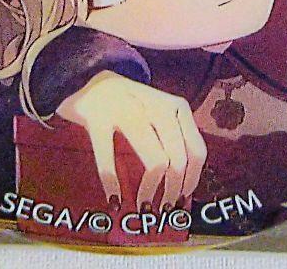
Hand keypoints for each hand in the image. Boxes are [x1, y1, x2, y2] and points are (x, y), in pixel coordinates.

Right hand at [56, 70, 206, 210]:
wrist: (90, 77)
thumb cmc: (131, 104)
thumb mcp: (159, 112)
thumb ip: (174, 139)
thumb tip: (185, 188)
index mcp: (175, 106)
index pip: (196, 150)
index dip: (192, 180)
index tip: (182, 199)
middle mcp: (155, 106)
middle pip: (178, 160)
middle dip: (172, 191)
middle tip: (162, 209)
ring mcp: (126, 110)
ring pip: (155, 161)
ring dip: (151, 191)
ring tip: (143, 206)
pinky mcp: (98, 118)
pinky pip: (109, 158)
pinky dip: (113, 184)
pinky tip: (114, 200)